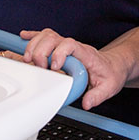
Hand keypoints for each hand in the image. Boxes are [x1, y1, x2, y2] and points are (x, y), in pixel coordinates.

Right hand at [14, 28, 130, 110]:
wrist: (114, 65)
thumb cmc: (111, 74)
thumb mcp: (109, 87)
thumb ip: (98, 96)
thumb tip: (86, 103)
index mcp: (86, 54)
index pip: (71, 45)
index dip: (59, 52)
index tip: (54, 67)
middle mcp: (74, 48)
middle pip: (53, 38)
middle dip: (41, 51)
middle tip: (39, 67)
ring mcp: (66, 46)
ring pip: (47, 36)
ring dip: (34, 44)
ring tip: (28, 59)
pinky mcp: (60, 48)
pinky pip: (45, 37)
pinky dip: (33, 36)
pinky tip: (24, 37)